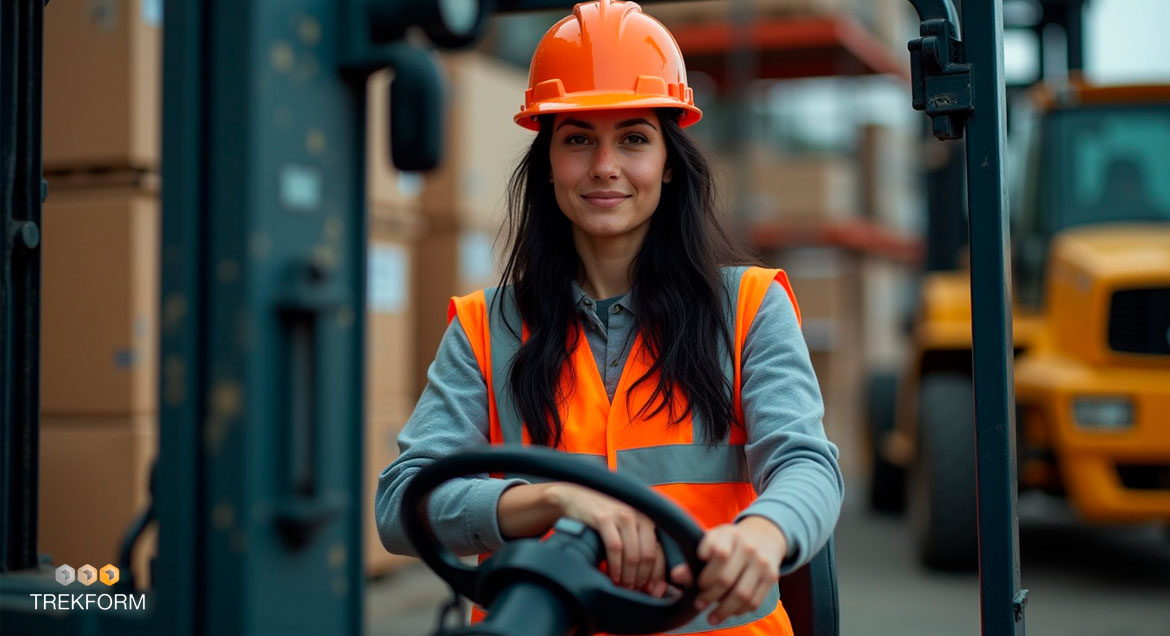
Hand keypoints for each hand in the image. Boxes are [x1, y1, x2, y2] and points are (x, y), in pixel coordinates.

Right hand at [545, 483, 668, 595]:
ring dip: (628, 575)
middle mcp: (639, 514)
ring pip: (633, 554)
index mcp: (648, 518)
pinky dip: (614, 566)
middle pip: (647, 555)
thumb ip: (639, 544)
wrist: (576, 497)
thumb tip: (651, 579)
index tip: (650, 589)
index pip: (659, 551)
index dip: (656, 574)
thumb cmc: (603, 515)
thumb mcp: (626, 525)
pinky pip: (615, 548)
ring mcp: (621, 515)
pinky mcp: (604, 518)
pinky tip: (612, 575)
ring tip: (623, 586)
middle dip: (641, 578)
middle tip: (633, 589)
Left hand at [669, 516, 786, 625]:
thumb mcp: (710, 543)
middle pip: (726, 578)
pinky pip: (754, 601)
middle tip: (699, 603)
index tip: (697, 582)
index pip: (718, 554)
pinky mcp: (772, 577)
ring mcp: (762, 562)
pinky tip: (729, 612)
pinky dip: (739, 611)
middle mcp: (748, 546)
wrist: (763, 536)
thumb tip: (675, 576)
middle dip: (709, 596)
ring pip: (741, 594)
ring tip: (711, 617)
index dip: (705, 573)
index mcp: (729, 534)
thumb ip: (692, 560)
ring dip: (723, 610)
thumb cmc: (728, 543)